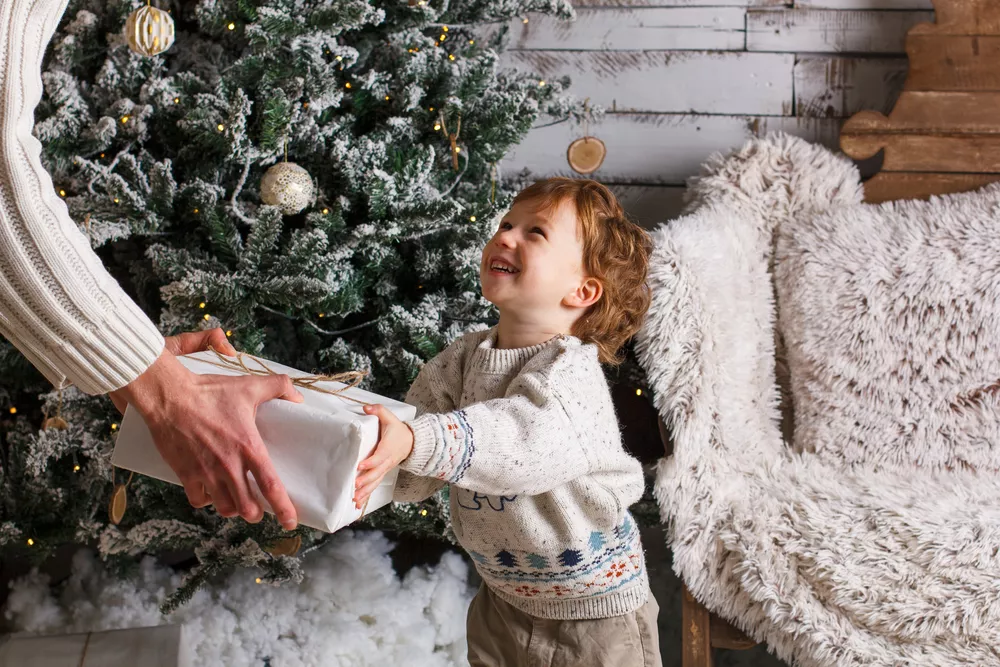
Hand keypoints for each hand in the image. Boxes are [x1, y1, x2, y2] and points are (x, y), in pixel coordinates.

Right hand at [112, 332, 303, 529]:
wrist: (169, 396)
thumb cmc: (209, 392)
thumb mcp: (249, 386)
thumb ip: (278, 387)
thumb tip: (297, 396)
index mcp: (249, 448)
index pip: (271, 485)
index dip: (283, 508)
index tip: (290, 522)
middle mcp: (229, 466)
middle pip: (247, 507)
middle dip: (255, 513)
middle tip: (258, 509)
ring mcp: (206, 472)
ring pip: (224, 508)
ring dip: (233, 509)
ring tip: (237, 503)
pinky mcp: (185, 473)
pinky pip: (198, 500)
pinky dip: (206, 501)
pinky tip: (211, 494)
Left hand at [354, 404, 413, 509]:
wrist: (411, 442)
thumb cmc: (397, 429)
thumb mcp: (389, 417)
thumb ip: (378, 411)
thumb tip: (366, 408)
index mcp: (388, 447)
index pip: (379, 456)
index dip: (370, 462)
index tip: (360, 466)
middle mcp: (387, 461)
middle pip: (377, 473)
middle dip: (366, 481)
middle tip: (354, 486)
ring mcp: (385, 469)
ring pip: (375, 482)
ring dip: (365, 492)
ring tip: (355, 500)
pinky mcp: (382, 473)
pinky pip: (375, 486)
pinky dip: (367, 495)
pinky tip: (358, 504)